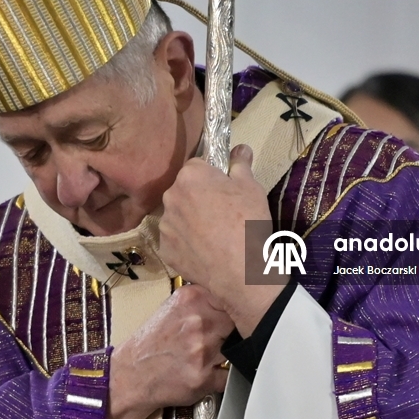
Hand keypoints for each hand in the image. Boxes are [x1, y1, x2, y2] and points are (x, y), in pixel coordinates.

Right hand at [107, 284, 232, 418]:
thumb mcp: (174, 306)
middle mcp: (198, 322)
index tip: (238, 310)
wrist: (131, 374)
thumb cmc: (153, 341)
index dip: (236, 306)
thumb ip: (202, 299)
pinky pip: (229, 375)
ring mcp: (202, 350)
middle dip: (234, 330)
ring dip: (229, 352)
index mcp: (191, 299)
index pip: (231, 296)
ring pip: (236, 348)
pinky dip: (224, 375)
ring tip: (210, 353)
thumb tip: (233, 293)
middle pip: (237, 322)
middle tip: (221, 336)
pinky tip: (210, 371)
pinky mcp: (203, 377)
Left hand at [160, 144, 282, 336]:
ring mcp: (165, 226)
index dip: (212, 176)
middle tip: (222, 213)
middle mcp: (170, 197)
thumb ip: (241, 164)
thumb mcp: (252, 188)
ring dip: (191, 221)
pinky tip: (206, 252)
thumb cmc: (248, 222)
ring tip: (214, 235)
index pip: (197, 166)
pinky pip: (176, 241)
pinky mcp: (166, 251)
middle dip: (199, 197)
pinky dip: (187, 244)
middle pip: (184, 190)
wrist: (241, 271)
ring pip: (178, 216)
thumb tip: (241, 148)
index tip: (225, 189)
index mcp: (190, 176)